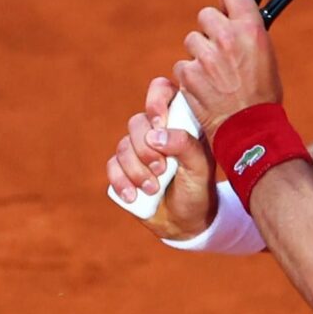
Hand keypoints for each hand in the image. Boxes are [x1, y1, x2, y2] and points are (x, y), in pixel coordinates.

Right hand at [106, 74, 216, 237]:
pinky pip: (112, 165)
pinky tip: (132, 196)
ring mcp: (138, 149)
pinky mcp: (123, 168)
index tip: (158, 122)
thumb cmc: (199, 190)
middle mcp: (156, 131)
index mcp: (180, 121)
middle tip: (162, 169)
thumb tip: (155, 135)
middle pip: (137, 122)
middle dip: (145, 149)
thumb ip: (185, 145)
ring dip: (136, 169)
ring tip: (153, 188)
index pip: (163, 91)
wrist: (186, 222)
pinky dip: (120, 181)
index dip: (156, 101)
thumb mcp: (200, 168)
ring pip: (123, 145)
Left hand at [172, 0, 282, 134]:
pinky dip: (190, 76)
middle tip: (222, 51)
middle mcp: (227, 37)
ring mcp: (205, 56)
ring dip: (200, 55)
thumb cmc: (263, 96)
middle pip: (206, 15)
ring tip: (216, 75)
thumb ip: (248, 33)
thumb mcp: (266, 56)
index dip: (227, 0)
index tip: (227, 9)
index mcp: (251, 28)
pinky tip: (206, 88)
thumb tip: (234, 16)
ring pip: (192, 41)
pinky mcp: (189, 75)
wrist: (250, 130)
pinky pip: (183, 66)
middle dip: (211, 31)